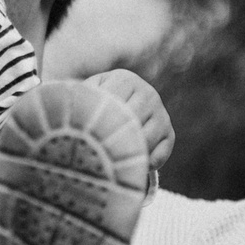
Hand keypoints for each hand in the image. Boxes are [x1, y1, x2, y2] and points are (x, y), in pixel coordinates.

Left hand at [84, 68, 173, 189]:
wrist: (116, 111)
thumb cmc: (95, 105)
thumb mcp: (87, 96)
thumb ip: (81, 99)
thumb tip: (75, 115)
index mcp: (125, 80)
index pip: (113, 100)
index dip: (100, 120)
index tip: (86, 135)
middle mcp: (148, 93)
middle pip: (132, 121)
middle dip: (114, 139)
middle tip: (97, 154)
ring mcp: (161, 114)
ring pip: (146, 139)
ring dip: (128, 153)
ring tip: (110, 161)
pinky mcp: (169, 133)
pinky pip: (159, 154)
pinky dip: (145, 164)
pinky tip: (130, 164)